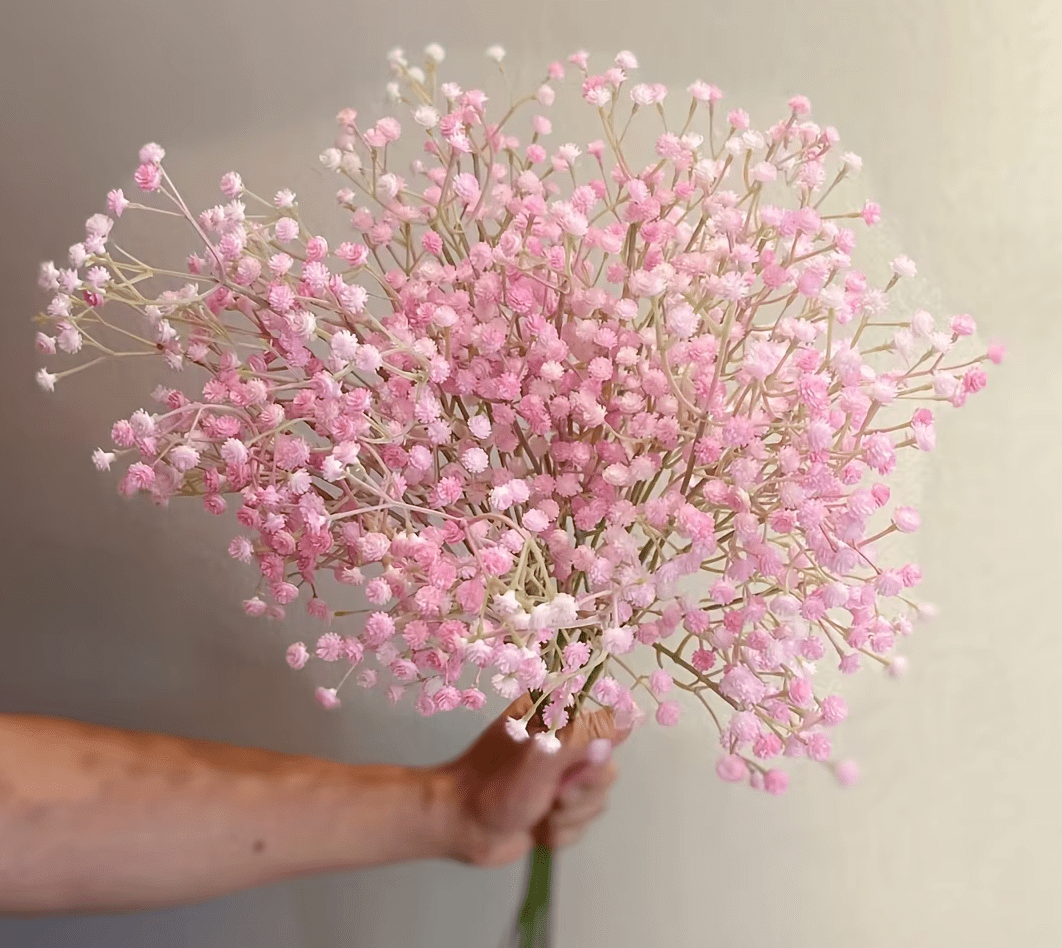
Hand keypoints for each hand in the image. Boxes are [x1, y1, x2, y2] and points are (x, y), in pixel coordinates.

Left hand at [432, 695, 629, 866]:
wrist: (460, 826)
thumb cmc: (493, 785)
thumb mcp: (539, 755)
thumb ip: (582, 735)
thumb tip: (626, 721)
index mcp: (555, 716)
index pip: (605, 721)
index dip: (599, 749)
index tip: (580, 765)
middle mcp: (561, 742)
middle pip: (606, 767)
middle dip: (584, 792)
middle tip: (554, 795)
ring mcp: (559, 776)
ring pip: (597, 799)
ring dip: (571, 816)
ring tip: (542, 814)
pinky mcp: (557, 807)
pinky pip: (583, 822)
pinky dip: (563, 832)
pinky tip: (539, 830)